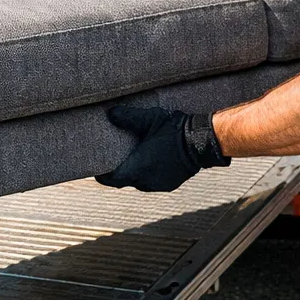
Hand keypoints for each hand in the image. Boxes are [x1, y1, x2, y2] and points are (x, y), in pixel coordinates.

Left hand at [97, 105, 229, 191]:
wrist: (202, 142)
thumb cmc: (174, 130)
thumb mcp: (149, 119)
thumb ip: (127, 117)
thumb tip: (110, 114)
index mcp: (138, 169)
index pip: (111, 179)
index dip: (102, 174)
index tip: (96, 167)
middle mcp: (146, 182)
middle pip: (124, 180)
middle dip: (118, 171)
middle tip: (112, 157)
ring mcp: (158, 185)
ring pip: (138, 181)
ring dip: (133, 172)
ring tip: (130, 157)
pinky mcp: (169, 184)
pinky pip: (151, 181)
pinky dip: (146, 173)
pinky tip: (148, 160)